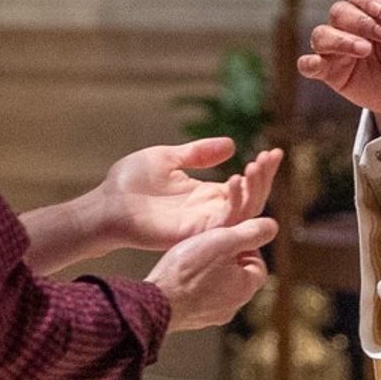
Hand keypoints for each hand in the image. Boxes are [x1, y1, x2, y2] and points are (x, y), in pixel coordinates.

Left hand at [95, 140, 281, 252]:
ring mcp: (202, 225)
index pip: (244, 186)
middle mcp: (209, 212)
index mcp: (205, 195)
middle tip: (272, 156)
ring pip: (242, 212)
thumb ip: (199, 153)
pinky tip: (235, 180)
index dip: (261, 171)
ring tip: (258, 165)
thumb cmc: (130, 183)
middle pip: (250, 199)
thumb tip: (231, 145)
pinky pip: (222, 223)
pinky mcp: (192, 234)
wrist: (106, 204)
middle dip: (264, 178)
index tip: (274, 151)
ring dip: (254, 189)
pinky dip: (233, 204)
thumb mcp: (169, 157)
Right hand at [146, 217, 274, 332]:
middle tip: (208, 246)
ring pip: (218, 287)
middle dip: (226, 260)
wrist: (156, 303)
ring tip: (191, 260)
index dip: (245, 247)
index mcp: (246, 288)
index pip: (258, 264)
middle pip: (238, 276)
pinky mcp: (193, 319)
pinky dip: (194, 286)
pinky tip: (180, 277)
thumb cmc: (188, 272)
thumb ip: (250, 233)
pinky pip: (200, 298)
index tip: (227, 238)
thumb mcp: (224, 241)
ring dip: (209, 273)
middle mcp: (233, 307)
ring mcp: (212, 316)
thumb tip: (272, 227)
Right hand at [297, 0, 380, 127]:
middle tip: (380, 36)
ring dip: (340, 40)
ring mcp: (335, 50)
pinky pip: (308, 65)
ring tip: (364, 50)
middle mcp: (347, 27)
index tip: (379, 11)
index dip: (365, 0)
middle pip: (338, 12)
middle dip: (359, 22)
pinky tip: (317, 64)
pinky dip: (309, 63)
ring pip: (321, 35)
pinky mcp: (329, 73)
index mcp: (367, 12)